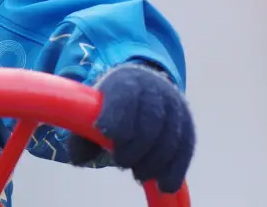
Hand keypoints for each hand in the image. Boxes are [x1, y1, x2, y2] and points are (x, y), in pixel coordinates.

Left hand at [67, 64, 194, 193]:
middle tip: (120, 161)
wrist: (144, 89)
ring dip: (153, 162)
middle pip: (150, 121)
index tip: (106, 133)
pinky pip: (185, 150)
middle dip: (134, 147)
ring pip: (169, 138)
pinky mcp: (187, 125)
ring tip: (138, 173)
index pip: (125, 95)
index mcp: (126, 81)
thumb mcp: (93, 112)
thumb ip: (82, 135)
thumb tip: (79, 160)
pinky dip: (175, 170)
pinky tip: (164, 185)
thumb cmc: (111, 105)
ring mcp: (175, 107)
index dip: (116, 115)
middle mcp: (155, 90)